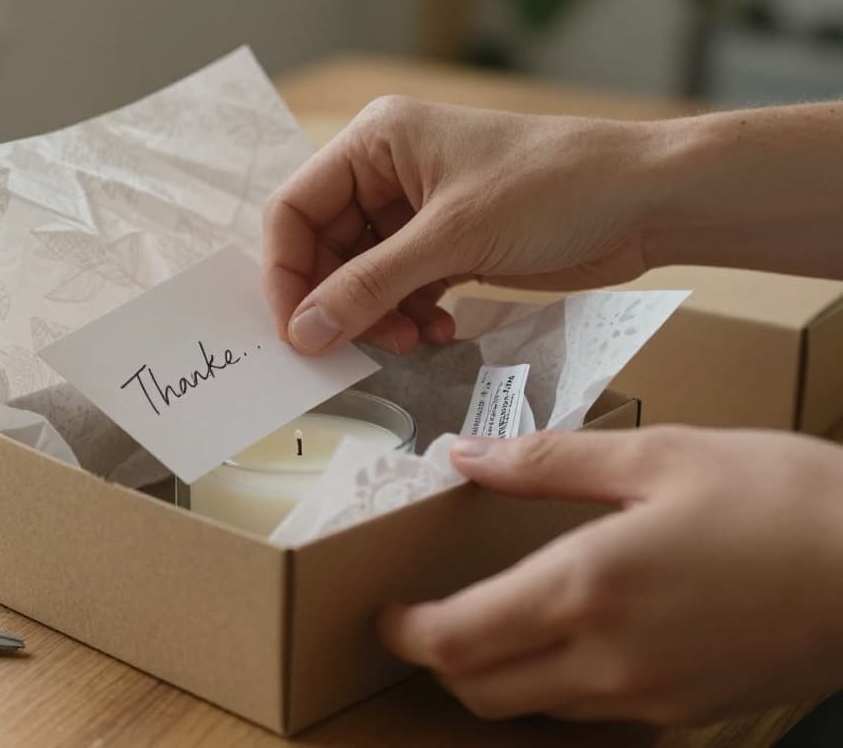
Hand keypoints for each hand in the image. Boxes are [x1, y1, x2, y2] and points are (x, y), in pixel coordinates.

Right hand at [262, 98, 670, 353]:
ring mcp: (417, 210)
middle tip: (357, 346)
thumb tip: (304, 331)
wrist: (647, 201)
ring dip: (376, 316)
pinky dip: (408, 315)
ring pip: (361, 276)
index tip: (296, 330)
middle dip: (338, 301)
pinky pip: (400, 288)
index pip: (294, 209)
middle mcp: (387, 171)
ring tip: (409, 340)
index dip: (287, 273)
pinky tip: (438, 331)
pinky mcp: (447, 243)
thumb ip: (370, 286)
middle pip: (324, 248)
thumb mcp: (452, 237)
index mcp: (376, 142)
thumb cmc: (556, 187)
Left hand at [378, 427, 842, 724]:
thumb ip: (547, 461)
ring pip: (532, 709)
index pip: (455, 640)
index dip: (405, 633)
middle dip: (439, 660)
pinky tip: (574, 638)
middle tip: (430, 616)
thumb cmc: (780, 498)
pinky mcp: (686, 713)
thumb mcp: (658, 456)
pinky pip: (591, 714)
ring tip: (494, 620)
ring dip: (495, 675)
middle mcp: (606, 659)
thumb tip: (464, 454)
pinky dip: (556, 687)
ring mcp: (649, 698)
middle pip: (480, 691)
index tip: (386, 611)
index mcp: (586, 588)